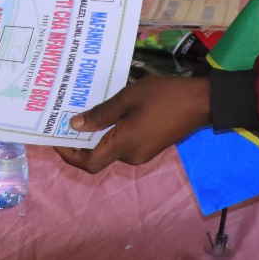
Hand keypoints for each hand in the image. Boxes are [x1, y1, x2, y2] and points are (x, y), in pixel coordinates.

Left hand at [55, 76, 211, 174]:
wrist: (202, 102)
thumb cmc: (164, 96)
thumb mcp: (128, 98)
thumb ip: (101, 114)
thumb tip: (75, 126)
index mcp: (123, 145)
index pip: (88, 163)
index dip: (68, 154)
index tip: (55, 138)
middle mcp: (131, 155)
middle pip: (98, 156)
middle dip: (81, 140)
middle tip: (66, 116)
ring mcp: (142, 153)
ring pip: (111, 148)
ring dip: (97, 134)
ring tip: (85, 109)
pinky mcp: (151, 146)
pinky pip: (124, 143)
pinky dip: (113, 132)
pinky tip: (110, 112)